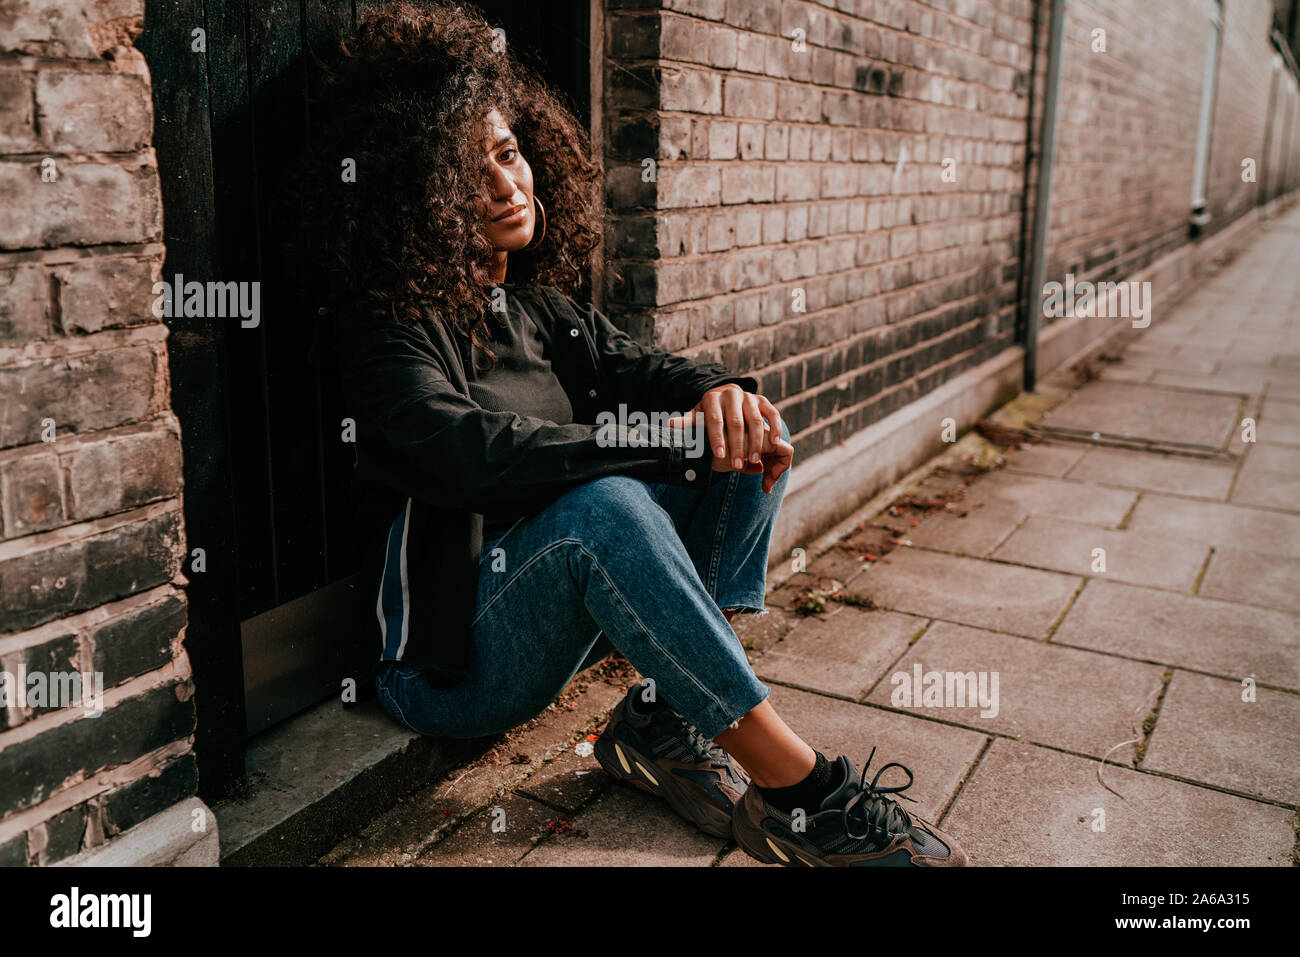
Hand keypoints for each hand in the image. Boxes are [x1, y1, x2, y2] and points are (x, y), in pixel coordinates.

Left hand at [666, 384, 793, 493]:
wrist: (725, 394)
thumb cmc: (708, 412)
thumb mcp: (696, 415)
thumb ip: (687, 422)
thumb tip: (670, 424)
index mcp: (712, 399)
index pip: (715, 420)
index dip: (718, 438)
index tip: (720, 456)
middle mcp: (732, 395)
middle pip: (737, 422)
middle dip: (738, 445)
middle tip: (738, 465)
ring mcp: (749, 397)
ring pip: (756, 420)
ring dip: (757, 441)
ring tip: (755, 460)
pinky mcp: (763, 401)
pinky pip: (772, 413)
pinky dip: (775, 427)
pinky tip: (774, 444)